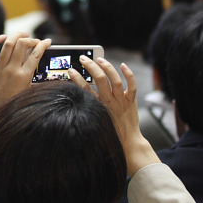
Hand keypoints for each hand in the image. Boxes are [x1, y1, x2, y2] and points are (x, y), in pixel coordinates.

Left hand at [0, 33, 51, 130]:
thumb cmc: (11, 103)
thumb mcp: (27, 91)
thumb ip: (33, 77)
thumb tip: (38, 63)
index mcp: (24, 76)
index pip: (36, 54)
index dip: (43, 45)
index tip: (47, 41)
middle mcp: (12, 69)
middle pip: (23, 44)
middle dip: (31, 39)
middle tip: (34, 40)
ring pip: (8, 43)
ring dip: (17, 35)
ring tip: (23, 35)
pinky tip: (3, 37)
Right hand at [69, 57, 159, 176]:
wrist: (128, 143)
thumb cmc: (110, 134)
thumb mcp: (96, 120)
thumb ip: (88, 108)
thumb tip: (78, 97)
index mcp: (99, 107)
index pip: (85, 89)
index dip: (77, 78)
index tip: (70, 70)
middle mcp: (110, 102)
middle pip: (100, 79)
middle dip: (91, 66)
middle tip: (83, 59)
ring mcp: (122, 101)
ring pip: (115, 79)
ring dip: (107, 67)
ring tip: (99, 59)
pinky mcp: (131, 101)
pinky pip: (132, 86)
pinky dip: (129, 74)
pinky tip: (123, 65)